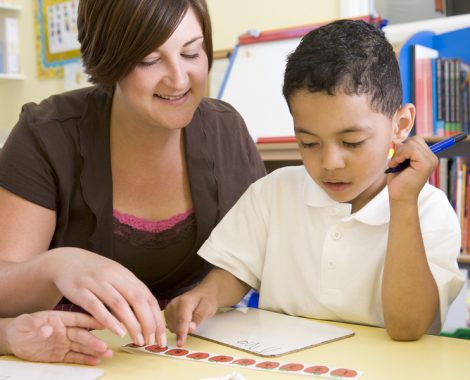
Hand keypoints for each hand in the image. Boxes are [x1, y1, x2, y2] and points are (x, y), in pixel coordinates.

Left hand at [5, 311, 111, 364]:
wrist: (14, 340)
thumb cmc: (21, 327)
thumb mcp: (25, 322)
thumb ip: (36, 324)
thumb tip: (47, 329)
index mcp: (60, 318)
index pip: (78, 319)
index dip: (91, 321)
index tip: (104, 323)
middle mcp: (65, 330)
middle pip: (82, 335)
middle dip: (94, 341)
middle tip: (104, 346)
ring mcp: (64, 343)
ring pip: (82, 347)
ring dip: (94, 351)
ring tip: (107, 354)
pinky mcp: (61, 355)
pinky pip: (75, 357)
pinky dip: (85, 359)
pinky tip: (95, 361)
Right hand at [46, 248, 165, 346]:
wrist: (66, 260)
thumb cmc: (95, 273)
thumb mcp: (116, 276)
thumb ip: (130, 291)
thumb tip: (148, 313)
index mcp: (125, 274)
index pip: (147, 296)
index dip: (156, 317)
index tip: (160, 335)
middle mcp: (114, 276)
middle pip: (137, 299)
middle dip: (147, 322)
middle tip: (151, 341)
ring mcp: (97, 282)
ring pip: (119, 304)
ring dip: (131, 324)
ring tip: (138, 340)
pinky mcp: (80, 290)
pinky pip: (96, 307)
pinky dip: (109, 320)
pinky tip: (118, 332)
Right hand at [165, 287, 217, 346]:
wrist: (203, 294)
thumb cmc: (206, 301)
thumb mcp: (207, 308)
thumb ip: (198, 318)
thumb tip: (190, 328)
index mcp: (184, 301)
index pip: (181, 320)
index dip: (181, 332)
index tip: (181, 343)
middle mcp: (174, 303)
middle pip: (175, 324)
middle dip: (182, 331)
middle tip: (194, 325)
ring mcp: (169, 308)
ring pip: (171, 326)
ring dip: (179, 330)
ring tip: (190, 321)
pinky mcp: (167, 312)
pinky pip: (170, 325)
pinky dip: (177, 328)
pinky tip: (184, 324)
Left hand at [386, 136, 437, 202]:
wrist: (400, 197)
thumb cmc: (399, 182)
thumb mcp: (400, 161)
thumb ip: (402, 151)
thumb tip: (398, 141)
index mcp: (427, 157)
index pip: (416, 140)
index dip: (403, 148)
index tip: (396, 161)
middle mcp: (432, 158)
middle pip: (414, 140)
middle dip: (400, 150)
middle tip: (395, 163)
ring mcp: (430, 160)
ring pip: (411, 143)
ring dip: (399, 153)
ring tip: (396, 165)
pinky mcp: (426, 163)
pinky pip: (411, 149)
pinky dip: (400, 156)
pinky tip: (397, 165)